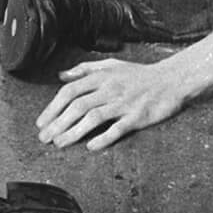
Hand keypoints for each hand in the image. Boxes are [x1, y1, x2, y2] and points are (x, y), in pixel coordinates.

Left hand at [36, 57, 185, 150]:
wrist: (171, 80)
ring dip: (74, 132)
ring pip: (93, 117)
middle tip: (44, 138)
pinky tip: (91, 147)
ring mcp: (123, 103)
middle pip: (78, 105)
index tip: (41, 122)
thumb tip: (61, 75)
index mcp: (102, 75)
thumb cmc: (139, 74)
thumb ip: (86, 69)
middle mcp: (110, 88)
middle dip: (58, 122)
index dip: (53, 107)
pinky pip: (117, 128)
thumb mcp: (112, 65)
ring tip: (59, 144)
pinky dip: (103, 138)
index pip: (70, 90)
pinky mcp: (137, 116)